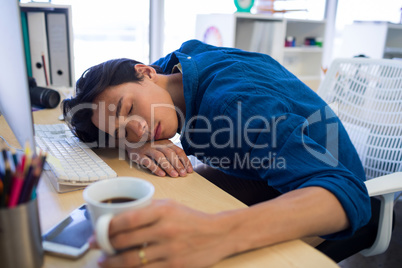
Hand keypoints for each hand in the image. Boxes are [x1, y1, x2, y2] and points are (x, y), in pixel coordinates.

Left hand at [93, 199, 235, 267]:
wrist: (218, 234)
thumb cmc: (191, 218)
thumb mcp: (171, 205)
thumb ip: (147, 208)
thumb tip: (119, 216)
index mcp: (162, 211)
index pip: (126, 220)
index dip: (107, 228)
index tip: (97, 232)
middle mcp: (164, 230)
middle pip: (125, 241)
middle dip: (104, 246)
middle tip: (96, 247)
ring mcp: (169, 250)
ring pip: (131, 261)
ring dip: (112, 263)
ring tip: (103, 262)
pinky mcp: (174, 266)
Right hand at [125, 140, 192, 176]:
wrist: (131, 141)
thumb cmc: (150, 147)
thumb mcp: (162, 148)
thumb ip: (172, 154)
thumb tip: (184, 166)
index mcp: (166, 143)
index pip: (179, 151)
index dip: (185, 161)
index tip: (190, 170)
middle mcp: (158, 145)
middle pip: (170, 154)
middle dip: (178, 165)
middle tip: (183, 174)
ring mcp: (148, 149)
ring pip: (160, 157)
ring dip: (168, 167)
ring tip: (174, 175)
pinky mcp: (139, 155)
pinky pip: (148, 162)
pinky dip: (155, 168)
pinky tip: (161, 174)